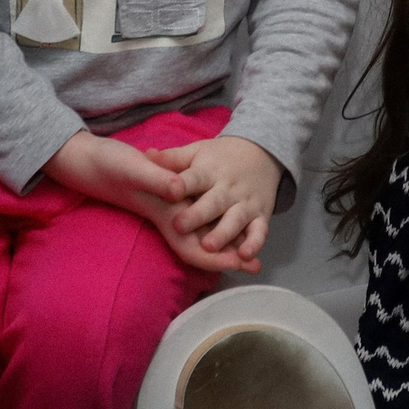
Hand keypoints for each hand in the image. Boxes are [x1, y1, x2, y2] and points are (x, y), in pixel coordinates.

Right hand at [44, 129, 255, 273]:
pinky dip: (213, 217)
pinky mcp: (170, 194)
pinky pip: (196, 210)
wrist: (90, 161)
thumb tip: (182, 191)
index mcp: (165, 213)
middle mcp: (170, 215)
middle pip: (201, 244)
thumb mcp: (135, 168)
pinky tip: (230, 216)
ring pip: (202, 230)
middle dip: (227, 255)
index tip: (241, 264)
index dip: (216, 258)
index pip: (191, 246)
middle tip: (255, 265)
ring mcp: (170, 206)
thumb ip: (158, 180)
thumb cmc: (110, 165)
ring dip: (225, 239)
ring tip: (250, 249)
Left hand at [150, 136, 282, 272]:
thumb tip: (147, 154)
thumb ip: (172, 158)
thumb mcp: (196, 152)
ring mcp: (245, 202)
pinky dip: (255, 243)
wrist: (261, 152)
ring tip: (208, 246)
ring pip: (235, 219)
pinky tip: (245, 256)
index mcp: (209, 172)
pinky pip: (260, 231)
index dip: (182, 184)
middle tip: (179, 226)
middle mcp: (228, 188)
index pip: (194, 177)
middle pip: (213, 202)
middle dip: (198, 215)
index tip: (171, 191)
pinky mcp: (260, 215)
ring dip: (223, 233)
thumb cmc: (219, 157)